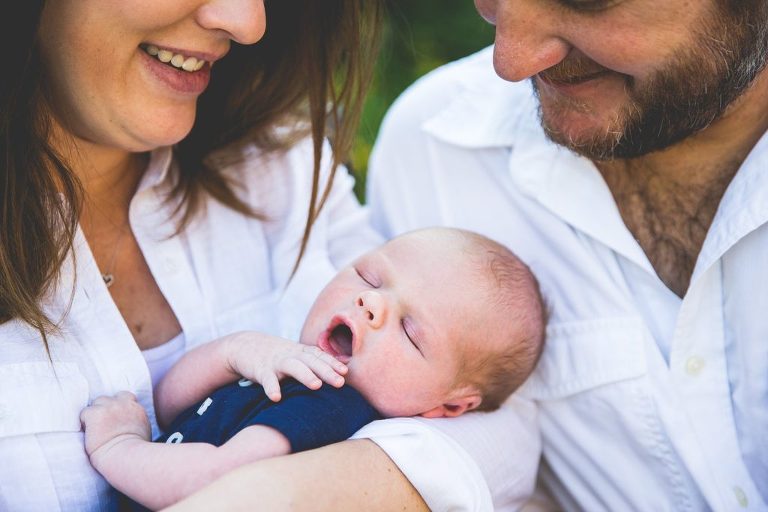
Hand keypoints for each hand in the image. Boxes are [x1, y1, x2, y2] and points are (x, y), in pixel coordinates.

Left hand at [80, 391, 150, 462]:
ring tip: (95, 430)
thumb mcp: (143, 432)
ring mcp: (109, 407)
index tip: (114, 418)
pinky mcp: (95, 413)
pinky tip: (89, 433)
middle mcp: (124, 404)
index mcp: (136, 409)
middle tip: (102, 424)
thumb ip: (136, 422)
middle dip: (105, 408)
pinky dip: (85, 422)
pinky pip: (85, 413)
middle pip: (109, 398)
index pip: (125, 397)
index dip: (118, 406)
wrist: (126, 457)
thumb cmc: (135, 453)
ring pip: (97, 403)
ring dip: (94, 414)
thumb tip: (130, 424)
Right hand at [221, 332, 347, 400]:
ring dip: (305, 375)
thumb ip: (313, 362)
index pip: (319, 356)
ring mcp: (276, 362)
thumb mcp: (295, 355)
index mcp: (301, 352)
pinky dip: (271, 387)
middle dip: (326, 371)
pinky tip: (276, 398)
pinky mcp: (260, 370)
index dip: (332, 363)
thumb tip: (338, 374)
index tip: (345, 372)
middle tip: (339, 383)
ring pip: (293, 367)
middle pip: (311, 361)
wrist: (244, 346)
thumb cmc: (276, 355)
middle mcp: (291, 355)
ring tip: (316, 385)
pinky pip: (267, 379)